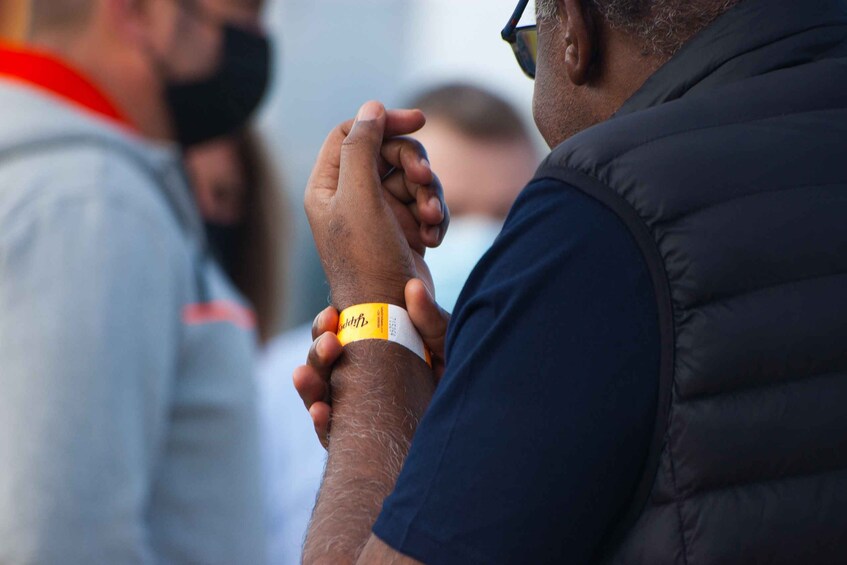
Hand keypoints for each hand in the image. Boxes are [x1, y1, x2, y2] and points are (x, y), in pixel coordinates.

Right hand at [293, 278, 450, 448]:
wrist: (466, 405)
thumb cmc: (449, 367)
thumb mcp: (441, 338)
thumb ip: (428, 316)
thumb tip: (413, 288)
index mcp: (364, 348)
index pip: (333, 336)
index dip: (324, 326)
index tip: (331, 314)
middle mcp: (353, 377)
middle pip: (321, 365)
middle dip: (318, 353)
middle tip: (329, 343)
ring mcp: (353, 407)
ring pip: (318, 395)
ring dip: (310, 385)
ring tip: (304, 376)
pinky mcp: (360, 436)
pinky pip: (331, 433)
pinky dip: (321, 423)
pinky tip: (320, 412)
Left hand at [305, 101, 449, 309]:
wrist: (392, 315)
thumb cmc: (368, 260)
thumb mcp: (359, 198)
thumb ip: (361, 147)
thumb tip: (371, 107)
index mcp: (328, 187)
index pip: (353, 133)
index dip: (384, 123)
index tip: (419, 122)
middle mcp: (351, 198)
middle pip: (389, 153)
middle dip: (414, 165)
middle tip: (424, 182)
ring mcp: (379, 215)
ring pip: (413, 178)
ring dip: (429, 195)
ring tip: (431, 220)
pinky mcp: (404, 231)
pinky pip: (426, 204)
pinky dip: (435, 217)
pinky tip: (434, 238)